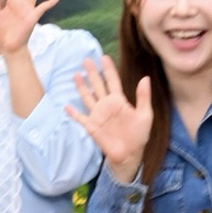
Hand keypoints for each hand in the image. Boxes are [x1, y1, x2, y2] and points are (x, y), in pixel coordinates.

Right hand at [66, 55, 153, 184]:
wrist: (129, 155)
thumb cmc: (139, 136)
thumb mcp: (145, 115)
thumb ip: (143, 97)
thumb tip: (145, 78)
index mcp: (119, 101)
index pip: (112, 81)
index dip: (108, 70)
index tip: (104, 58)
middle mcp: (107, 105)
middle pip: (97, 85)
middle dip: (92, 73)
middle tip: (86, 59)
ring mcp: (98, 115)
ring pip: (87, 97)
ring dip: (81, 87)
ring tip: (75, 75)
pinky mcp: (92, 127)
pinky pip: (80, 118)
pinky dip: (73, 113)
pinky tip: (66, 106)